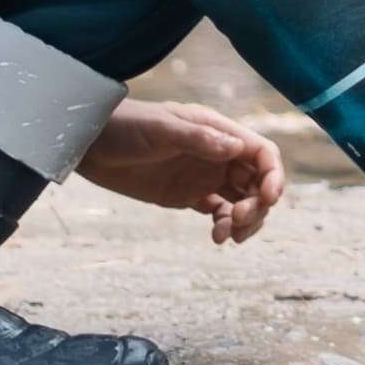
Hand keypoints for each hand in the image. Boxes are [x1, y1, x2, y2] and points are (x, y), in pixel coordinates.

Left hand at [77, 99, 285, 244]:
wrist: (91, 143)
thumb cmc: (126, 126)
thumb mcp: (161, 130)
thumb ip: (198, 139)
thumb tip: (236, 148)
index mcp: (217, 132)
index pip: (261, 153)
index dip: (273, 175)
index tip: (268, 199)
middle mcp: (217, 154)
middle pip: (257, 181)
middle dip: (258, 204)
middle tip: (238, 221)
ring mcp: (204, 176)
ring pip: (243, 200)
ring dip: (246, 220)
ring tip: (228, 236)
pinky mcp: (188, 195)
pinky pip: (219, 213)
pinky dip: (225, 227)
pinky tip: (216, 238)